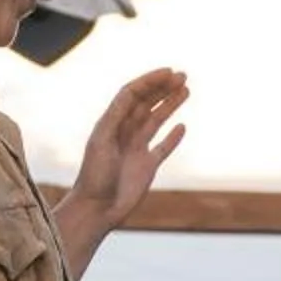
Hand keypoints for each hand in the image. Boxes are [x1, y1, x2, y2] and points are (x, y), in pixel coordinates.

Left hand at [72, 67, 189, 228]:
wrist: (97, 208)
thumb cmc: (94, 176)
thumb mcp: (102, 140)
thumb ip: (117, 116)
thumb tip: (133, 93)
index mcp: (111, 123)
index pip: (132, 94)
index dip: (150, 81)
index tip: (169, 72)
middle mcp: (123, 133)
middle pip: (146, 103)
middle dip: (163, 88)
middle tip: (183, 76)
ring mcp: (136, 150)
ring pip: (156, 121)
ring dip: (170, 105)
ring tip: (186, 90)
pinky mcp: (146, 167)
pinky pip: (162, 148)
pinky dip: (173, 137)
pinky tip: (182, 126)